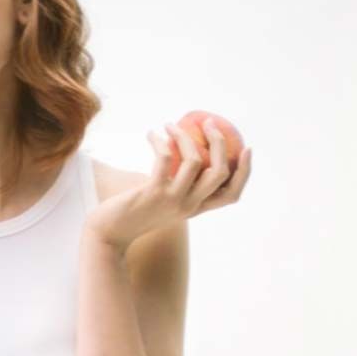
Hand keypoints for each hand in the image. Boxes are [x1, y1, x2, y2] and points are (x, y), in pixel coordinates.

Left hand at [86, 118, 252, 251]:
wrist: (109, 232)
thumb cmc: (134, 212)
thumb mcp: (163, 202)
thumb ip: (179, 187)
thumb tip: (184, 153)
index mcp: (196, 209)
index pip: (232, 194)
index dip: (244, 171)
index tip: (247, 148)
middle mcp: (189, 206)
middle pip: (220, 172)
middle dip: (219, 142)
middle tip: (208, 122)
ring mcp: (173, 200)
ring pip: (195, 161)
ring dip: (184, 136)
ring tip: (170, 125)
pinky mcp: (153, 193)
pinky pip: (165, 159)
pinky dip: (160, 142)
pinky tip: (152, 135)